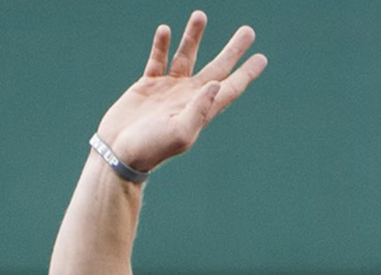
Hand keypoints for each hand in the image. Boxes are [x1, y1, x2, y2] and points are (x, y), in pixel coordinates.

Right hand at [96, 11, 266, 172]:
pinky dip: (161, 45)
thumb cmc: (151, 148)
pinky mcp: (147, 85)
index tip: (261, 58)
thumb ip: (199, 109)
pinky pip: (158, 59)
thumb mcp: (180, 132)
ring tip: (200, 15)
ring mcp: (169, 89)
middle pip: (217, 68)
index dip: (246, 73)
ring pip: (186, 56)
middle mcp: (189, 97)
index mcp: (201, 110)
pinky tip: (165, 30)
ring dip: (194, 36)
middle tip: (248, 31)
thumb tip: (216, 84)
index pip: (230, 88)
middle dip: (233, 50)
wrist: (119, 153)